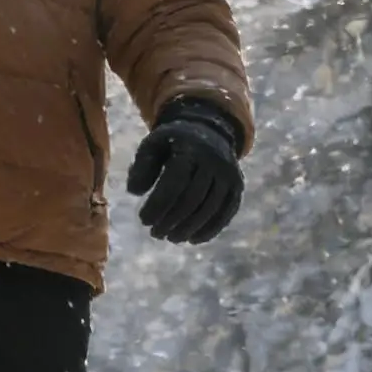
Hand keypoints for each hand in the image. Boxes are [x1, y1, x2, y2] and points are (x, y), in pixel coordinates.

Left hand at [126, 98, 244, 243]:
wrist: (208, 131)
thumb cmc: (172, 144)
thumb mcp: (152, 146)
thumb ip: (141, 167)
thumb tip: (135, 192)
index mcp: (191, 148)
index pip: (175, 183)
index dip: (158, 205)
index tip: (143, 220)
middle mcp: (214, 161)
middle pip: (192, 199)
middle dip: (172, 221)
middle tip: (155, 234)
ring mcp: (229, 174)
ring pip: (210, 209)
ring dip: (189, 229)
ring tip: (171, 238)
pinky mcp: (237, 187)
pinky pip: (226, 213)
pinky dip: (210, 229)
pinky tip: (193, 239)